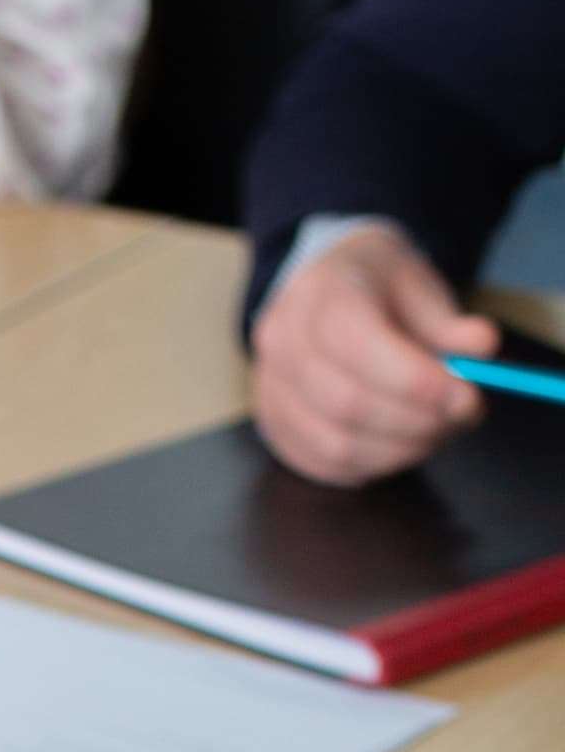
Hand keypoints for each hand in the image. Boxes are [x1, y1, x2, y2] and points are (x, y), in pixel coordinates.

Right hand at [250, 224, 496, 486]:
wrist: (325, 288)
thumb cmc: (377, 289)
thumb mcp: (419, 286)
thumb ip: (449, 322)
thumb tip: (482, 349)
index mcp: (322, 294)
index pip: (359, 347)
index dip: (416, 383)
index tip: (467, 397)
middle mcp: (284, 342)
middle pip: (347, 402)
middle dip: (414, 422)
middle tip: (457, 419)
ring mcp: (270, 389)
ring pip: (335, 443)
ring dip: (396, 450)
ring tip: (432, 432)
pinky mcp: (274, 426)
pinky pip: (323, 463)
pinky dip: (370, 465)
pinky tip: (398, 445)